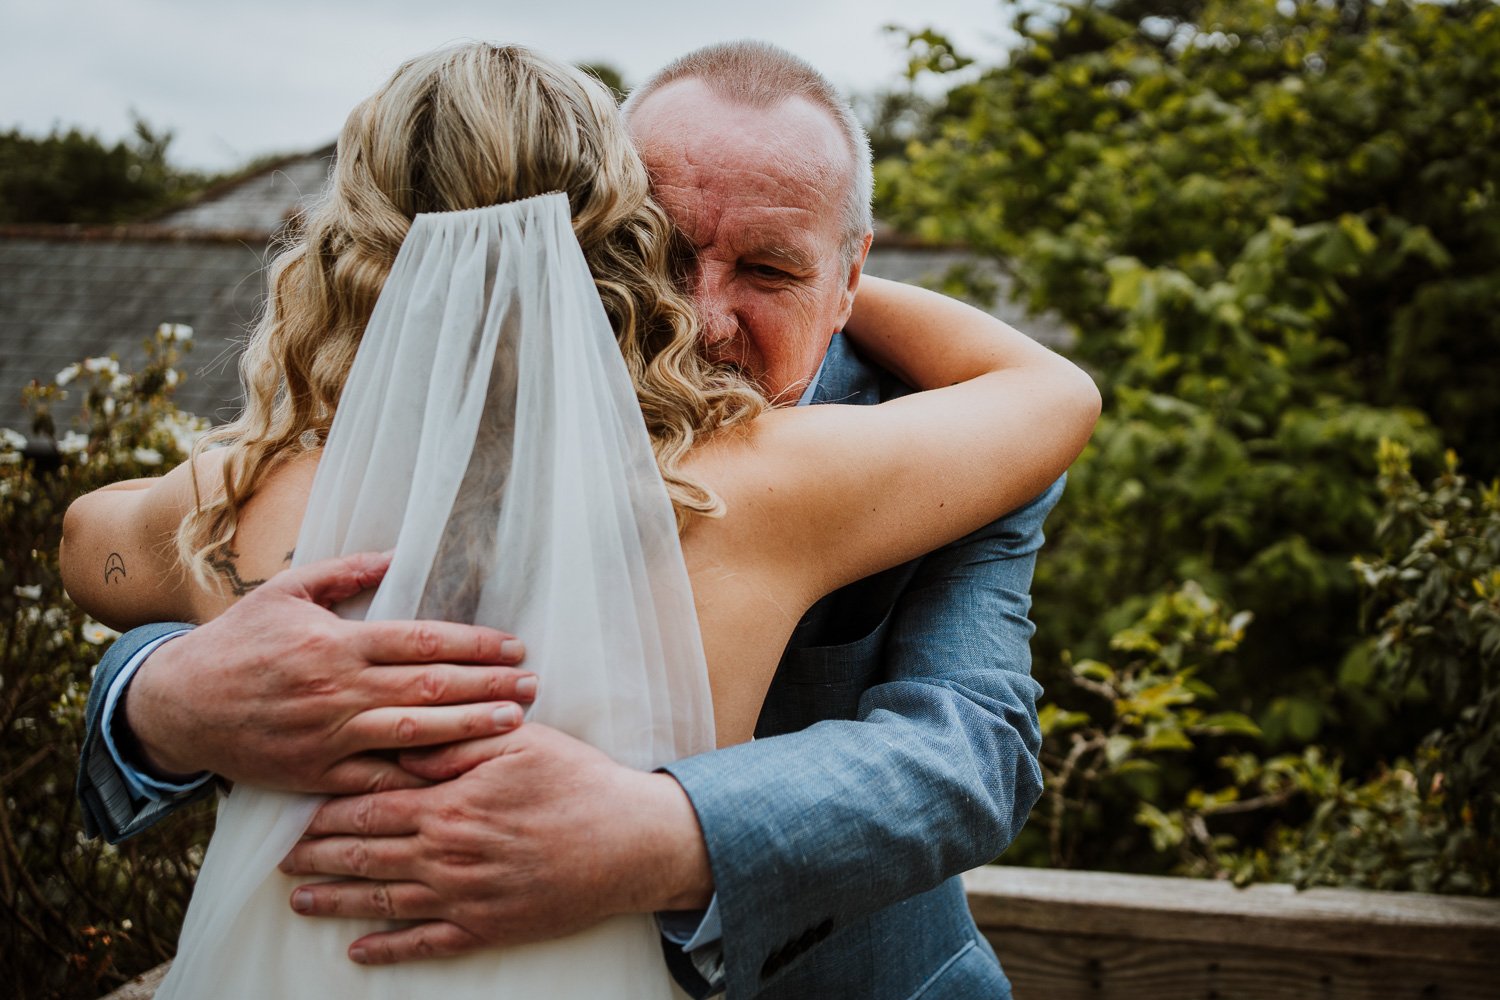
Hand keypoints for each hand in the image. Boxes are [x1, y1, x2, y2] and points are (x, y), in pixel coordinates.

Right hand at [125, 551, 535, 793]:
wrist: (178, 704)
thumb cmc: (239, 640)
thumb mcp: (286, 591)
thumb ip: (346, 572)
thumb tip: (399, 555)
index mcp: (335, 643)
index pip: (421, 641)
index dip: (473, 645)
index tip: (514, 646)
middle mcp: (337, 690)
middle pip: (429, 687)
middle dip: (488, 686)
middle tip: (534, 685)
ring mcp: (328, 737)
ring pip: (412, 734)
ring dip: (469, 729)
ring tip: (515, 723)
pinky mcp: (316, 775)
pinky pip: (377, 782)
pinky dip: (420, 778)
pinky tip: (460, 773)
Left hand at [278, 723, 713, 963]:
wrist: (631, 841)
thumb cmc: (578, 783)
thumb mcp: (519, 742)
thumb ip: (454, 743)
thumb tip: (401, 744)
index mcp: (449, 803)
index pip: (369, 807)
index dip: (325, 811)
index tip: (292, 811)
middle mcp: (446, 853)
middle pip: (363, 855)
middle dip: (315, 855)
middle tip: (278, 856)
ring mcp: (463, 896)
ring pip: (382, 901)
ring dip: (336, 901)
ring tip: (299, 900)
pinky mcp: (485, 927)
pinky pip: (424, 944)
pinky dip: (387, 949)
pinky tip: (358, 951)